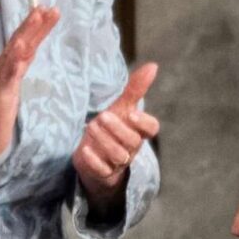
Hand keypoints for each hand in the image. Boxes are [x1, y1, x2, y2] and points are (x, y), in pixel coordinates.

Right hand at [0, 6, 59, 161]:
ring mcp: (2, 77)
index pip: (23, 40)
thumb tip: (29, 49)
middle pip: (20, 40)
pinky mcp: (2, 91)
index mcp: (7, 64)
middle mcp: (3, 66)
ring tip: (37, 17)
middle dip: (34, 23)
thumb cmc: (0, 110)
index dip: (35, 25)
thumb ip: (19, 66)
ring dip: (26, 33)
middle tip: (47, 7)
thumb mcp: (13, 82)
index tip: (48, 10)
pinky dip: (16, 60)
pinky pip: (10, 74)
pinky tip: (23, 48)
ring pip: (16, 51)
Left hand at [73, 63, 159, 203]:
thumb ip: (135, 89)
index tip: (130, 113)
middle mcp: (131, 148)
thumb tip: (153, 66)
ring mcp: (117, 162)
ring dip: (104, 140)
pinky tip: (85, 149)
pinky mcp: (102, 173)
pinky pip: (102, 170)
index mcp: (138, 131)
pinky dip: (93, 160)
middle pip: (132, 142)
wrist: (93, 155)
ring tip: (90, 127)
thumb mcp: (121, 108)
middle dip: (117, 128)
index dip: (143, 122)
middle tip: (101, 117)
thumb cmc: (111, 128)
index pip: (151, 129)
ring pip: (118, 156)